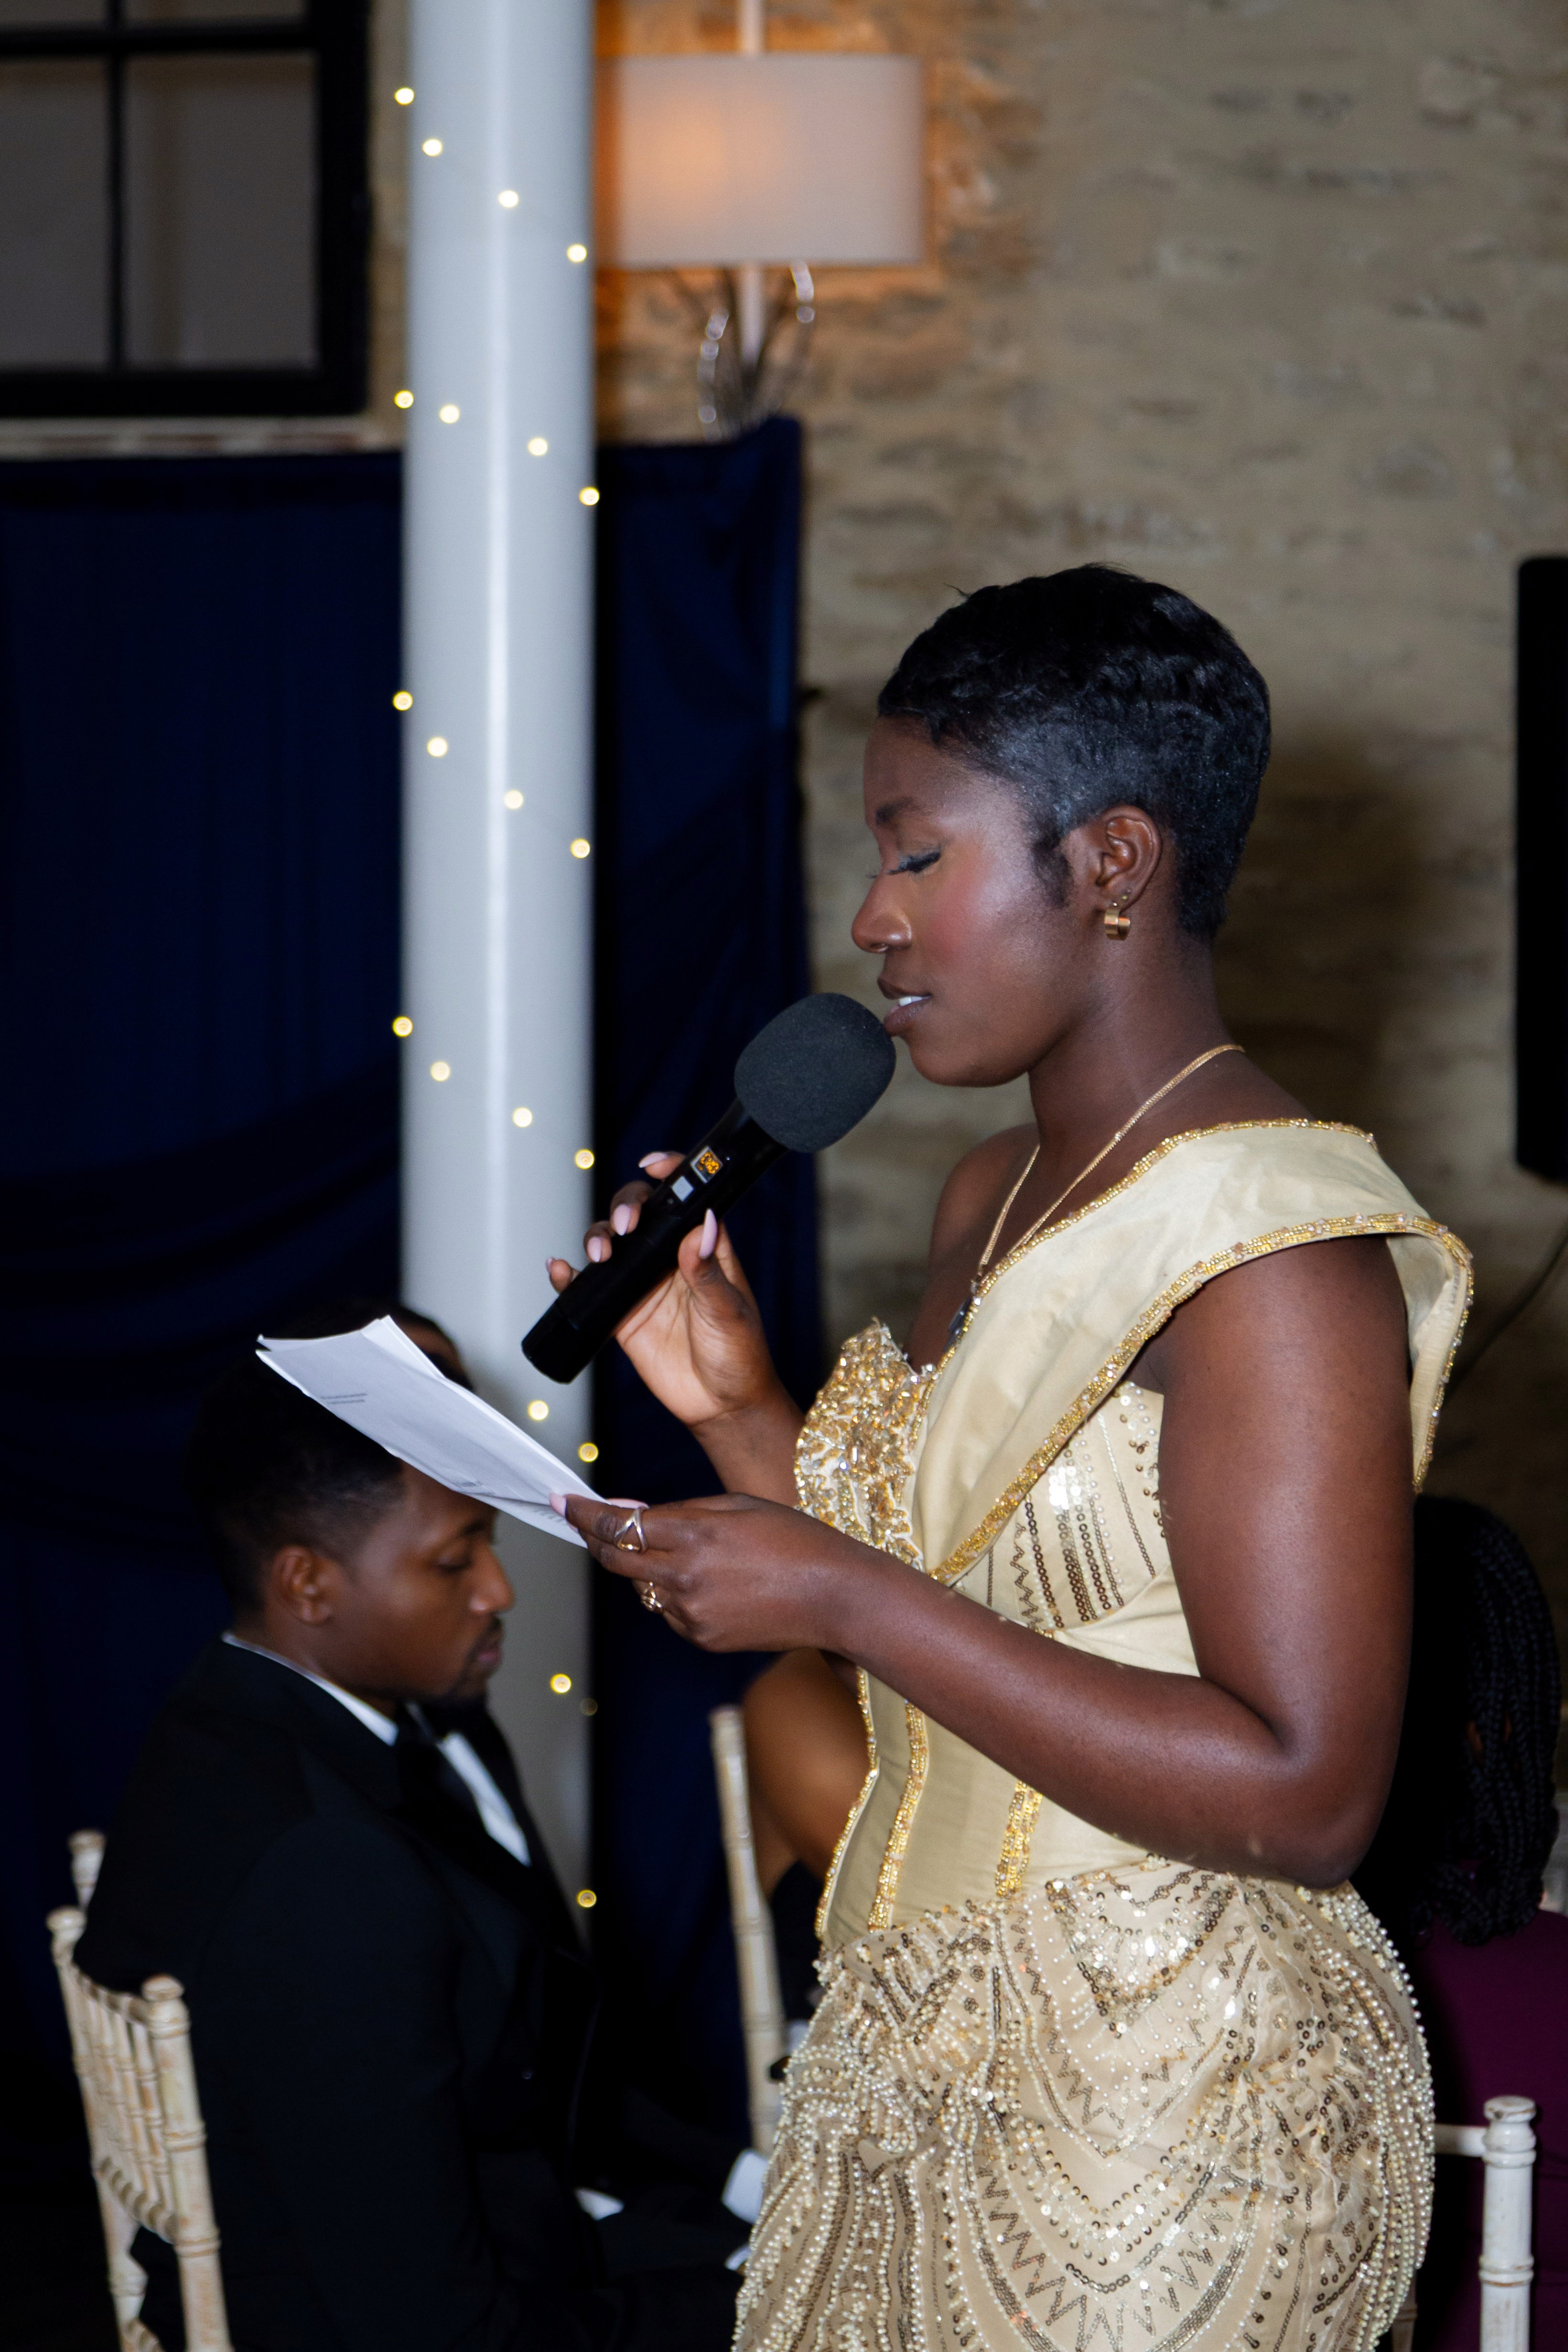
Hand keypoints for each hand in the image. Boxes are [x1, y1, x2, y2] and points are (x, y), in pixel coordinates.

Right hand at [546, 1154, 790, 1442]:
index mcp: (705, 1247)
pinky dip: (570, 1277)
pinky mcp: (621, 1312)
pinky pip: (590, 1288)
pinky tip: (560, 1271)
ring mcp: (643, 1283)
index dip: (671, 1173)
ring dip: (597, 1238)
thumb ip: (709, 1272)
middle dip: (625, 1209)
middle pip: (640, 1213)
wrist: (722, 1406)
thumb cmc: (740, 1355)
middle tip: (624, 1229)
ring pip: (611, 1244)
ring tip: (598, 1254)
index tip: (653, 1165)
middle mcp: (670, 1257)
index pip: (686, 1198)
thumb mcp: (729, 1313)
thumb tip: (701, 1227)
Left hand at [558, 1489, 893, 1653]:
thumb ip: (678, 1510)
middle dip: (595, 1539)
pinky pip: (669, 1613)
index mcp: (694, 1534)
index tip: (562, 1502)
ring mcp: (692, 1613)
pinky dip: (674, 1595)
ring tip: (689, 1552)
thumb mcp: (737, 1505)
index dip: (584, 1514)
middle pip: (615, 1560)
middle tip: (585, 1523)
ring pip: (643, 1588)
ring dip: (644, 1567)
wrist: (836, 1596)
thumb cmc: (794, 1540)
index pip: (618, 1525)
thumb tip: (628, 1512)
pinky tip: (713, 1584)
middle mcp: (685, 1577)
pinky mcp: (702, 1638)